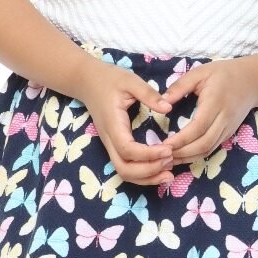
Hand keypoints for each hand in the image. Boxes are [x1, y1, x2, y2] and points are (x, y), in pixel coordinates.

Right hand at [73, 57, 175, 186]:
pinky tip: (160, 170)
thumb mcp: (130, 80)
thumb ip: (148, 94)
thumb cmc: (109, 79)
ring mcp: (110, 145)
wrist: (87, 81)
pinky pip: (126, 168)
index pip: (128, 150)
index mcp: (113, 125)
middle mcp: (109, 140)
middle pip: (124, 169)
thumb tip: (168, 107)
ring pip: (124, 173)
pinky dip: (143, 175)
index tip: (168, 149)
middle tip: (170, 161)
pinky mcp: (115, 146)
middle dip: (149, 171)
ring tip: (169, 173)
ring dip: (147, 178)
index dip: (148, 155)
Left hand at [161, 58, 257, 163]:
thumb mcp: (200, 73)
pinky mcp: (227, 134)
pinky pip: (211, 148)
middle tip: (162, 156)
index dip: (181, 139)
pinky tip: (181, 157)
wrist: (252, 82)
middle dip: (182, 153)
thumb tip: (161, 102)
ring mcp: (227, 129)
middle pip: (203, 144)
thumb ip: (180, 86)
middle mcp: (223, 120)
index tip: (164, 144)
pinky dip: (195, 156)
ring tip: (168, 160)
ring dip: (187, 158)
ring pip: (207, 150)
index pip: (198, 127)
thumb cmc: (223, 74)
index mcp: (215, 103)